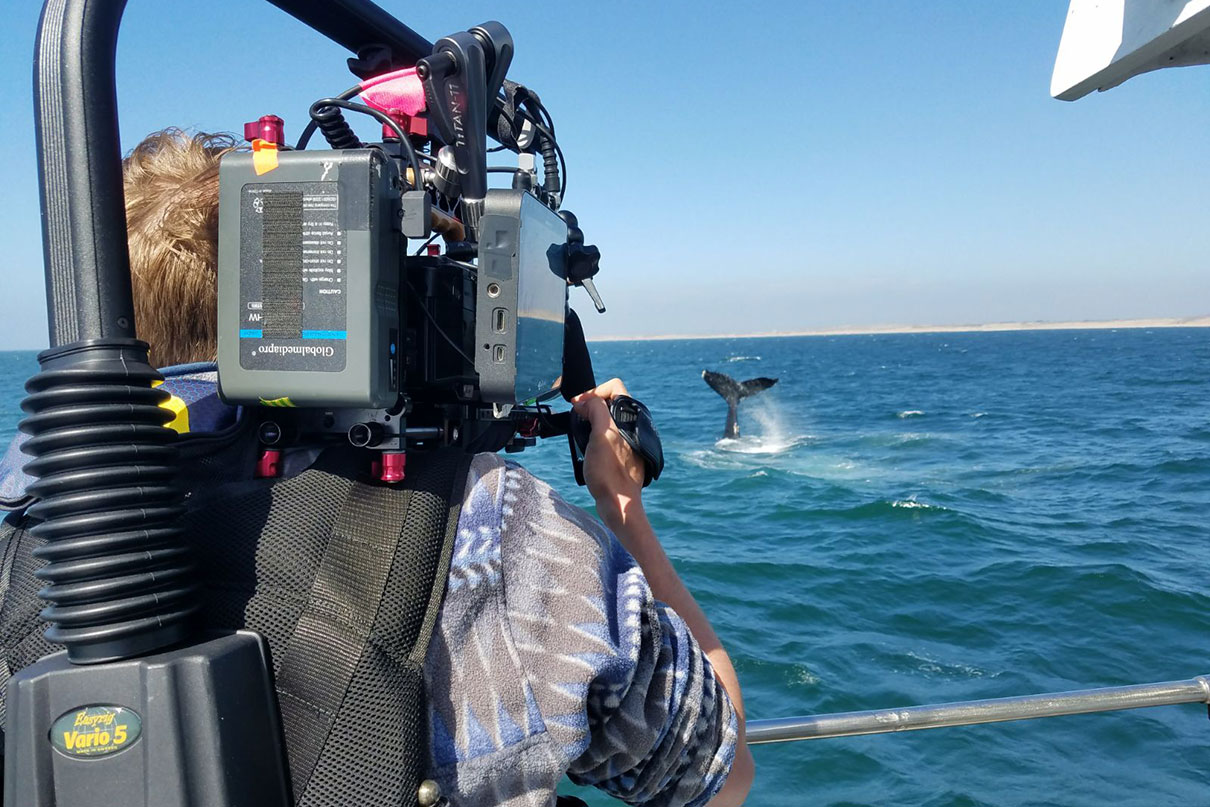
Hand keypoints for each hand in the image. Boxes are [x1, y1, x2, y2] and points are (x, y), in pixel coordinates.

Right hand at [571, 378, 645, 525]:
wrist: (618, 502)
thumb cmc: (610, 472)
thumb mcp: (601, 435)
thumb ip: (596, 410)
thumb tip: (585, 402)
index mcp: (632, 417)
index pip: (614, 387)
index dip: (593, 392)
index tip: (579, 406)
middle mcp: (633, 425)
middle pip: (609, 402)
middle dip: (591, 406)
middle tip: (577, 418)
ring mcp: (628, 439)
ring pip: (606, 419)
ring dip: (591, 422)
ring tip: (581, 433)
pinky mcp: (623, 452)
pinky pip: (607, 435)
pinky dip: (595, 436)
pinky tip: (587, 447)